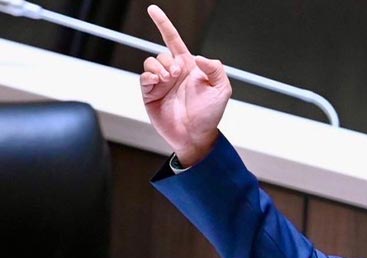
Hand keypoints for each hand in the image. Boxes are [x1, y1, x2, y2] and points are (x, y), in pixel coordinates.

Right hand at [139, 4, 231, 165]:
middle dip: (168, 61)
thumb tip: (198, 57)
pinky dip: (150, 76)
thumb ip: (216, 69)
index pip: (174, 41)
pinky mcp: (150, 94)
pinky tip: (159, 83)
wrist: (196, 136)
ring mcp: (161, 84)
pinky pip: (144, 76)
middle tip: (177, 74)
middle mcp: (174, 73)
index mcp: (190, 68)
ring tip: (168, 80)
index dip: (164, 25)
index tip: (153, 10)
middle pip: (162, 53)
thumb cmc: (210, 116)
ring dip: (159, 68)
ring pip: (151, 62)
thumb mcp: (222, 90)